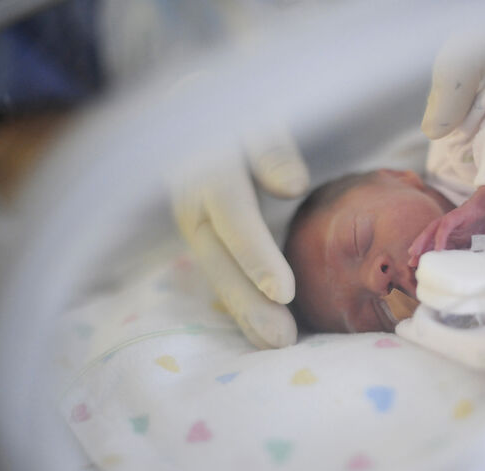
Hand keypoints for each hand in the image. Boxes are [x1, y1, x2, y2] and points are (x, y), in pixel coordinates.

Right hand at [172, 129, 308, 348]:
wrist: (203, 110)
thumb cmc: (244, 114)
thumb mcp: (259, 118)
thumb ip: (273, 149)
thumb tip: (291, 186)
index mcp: (209, 169)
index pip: (233, 215)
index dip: (256, 254)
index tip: (284, 291)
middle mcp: (194, 203)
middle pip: (219, 258)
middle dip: (248, 302)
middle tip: (282, 341)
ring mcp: (194, 224)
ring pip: (216, 273)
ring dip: (244, 313)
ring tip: (275, 345)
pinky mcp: (203, 238)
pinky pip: (219, 273)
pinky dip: (239, 303)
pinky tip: (260, 331)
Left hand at [408, 185, 484, 266]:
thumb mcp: (483, 243)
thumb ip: (476, 254)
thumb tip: (474, 272)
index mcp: (456, 235)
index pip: (439, 247)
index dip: (430, 258)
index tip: (422, 269)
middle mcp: (451, 228)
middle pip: (431, 239)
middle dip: (421, 251)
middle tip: (411, 264)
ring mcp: (453, 220)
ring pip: (433, 230)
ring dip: (423, 241)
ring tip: (414, 254)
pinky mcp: (458, 214)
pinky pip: (446, 225)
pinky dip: (440, 236)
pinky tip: (438, 248)